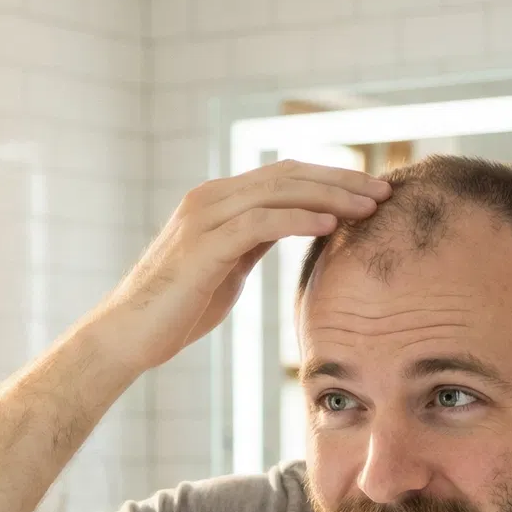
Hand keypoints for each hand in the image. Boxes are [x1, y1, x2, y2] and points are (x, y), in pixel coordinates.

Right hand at [82, 159, 390, 372]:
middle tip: (383, 191)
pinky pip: (260, 222)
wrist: (128, 336)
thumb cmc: (177, 310)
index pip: (285, 176)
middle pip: (288, 175)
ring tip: (368, 206)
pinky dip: (297, 219)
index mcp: (218, 201)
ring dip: (329, 195)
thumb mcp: (227, 268)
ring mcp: (204, 218)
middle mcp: (210, 198)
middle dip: (340, 180)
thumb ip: (254, 243)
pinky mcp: (203, 246)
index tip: (370, 192)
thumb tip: (291, 230)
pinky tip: (330, 224)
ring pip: (278, 191)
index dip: (330, 179)